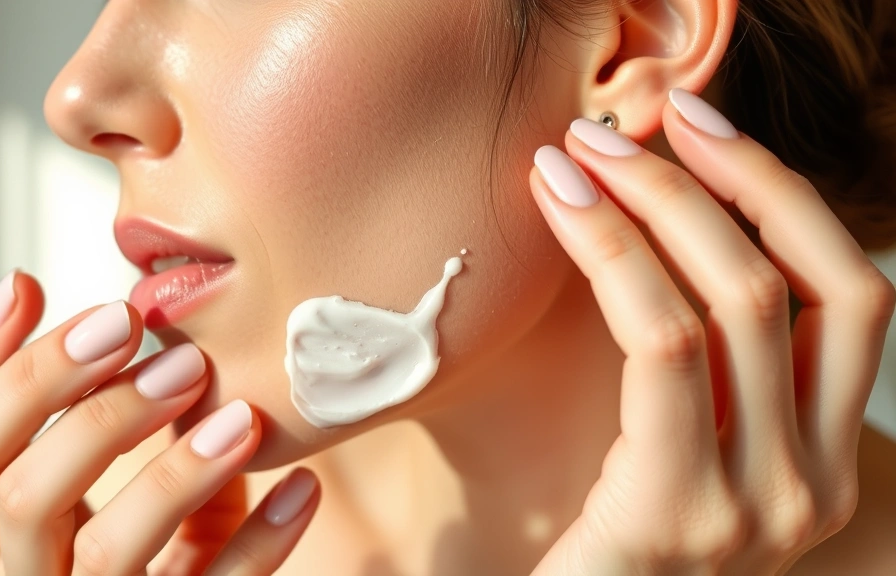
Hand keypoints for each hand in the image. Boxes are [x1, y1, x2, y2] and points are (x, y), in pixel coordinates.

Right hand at [0, 276, 320, 575]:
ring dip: (176, 473)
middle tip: (182, 359)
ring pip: (106, 550)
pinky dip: (260, 542)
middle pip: (22, 494)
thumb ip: (72, 397)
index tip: (108, 310)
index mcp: (3, 529)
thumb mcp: (104, 474)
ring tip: (242, 418)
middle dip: (99, 413)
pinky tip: (302, 487)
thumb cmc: (149, 540)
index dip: (18, 375)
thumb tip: (23, 286)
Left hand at [528, 89, 894, 574]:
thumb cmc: (605, 541)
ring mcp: (759, 506)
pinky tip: (561, 213)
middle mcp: (812, 483)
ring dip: (654, 207)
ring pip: (737, 303)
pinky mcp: (676, 515)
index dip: (783, 194)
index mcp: (819, 457)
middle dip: (714, 183)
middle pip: (801, 284)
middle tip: (621, 129)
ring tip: (575, 159)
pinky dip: (614, 258)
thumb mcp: (675, 448)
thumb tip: (670, 221)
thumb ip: (699, 366)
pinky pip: (662, 348)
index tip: (700, 127)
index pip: (849, 294)